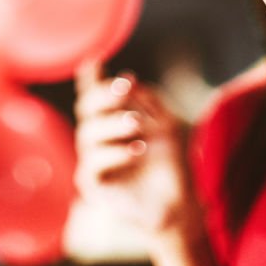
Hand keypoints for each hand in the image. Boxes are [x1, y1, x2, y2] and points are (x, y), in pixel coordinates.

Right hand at [75, 68, 192, 237]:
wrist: (179, 204)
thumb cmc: (170, 160)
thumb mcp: (166, 123)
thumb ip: (148, 100)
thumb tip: (129, 80)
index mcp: (111, 115)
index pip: (92, 92)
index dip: (90, 77)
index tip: (94, 61)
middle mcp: (97, 134)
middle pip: (86, 105)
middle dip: (105, 93)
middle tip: (126, 86)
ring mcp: (92, 158)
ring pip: (88, 132)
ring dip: (113, 122)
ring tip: (138, 123)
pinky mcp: (91, 183)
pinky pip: (92, 163)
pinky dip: (115, 152)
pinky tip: (137, 149)